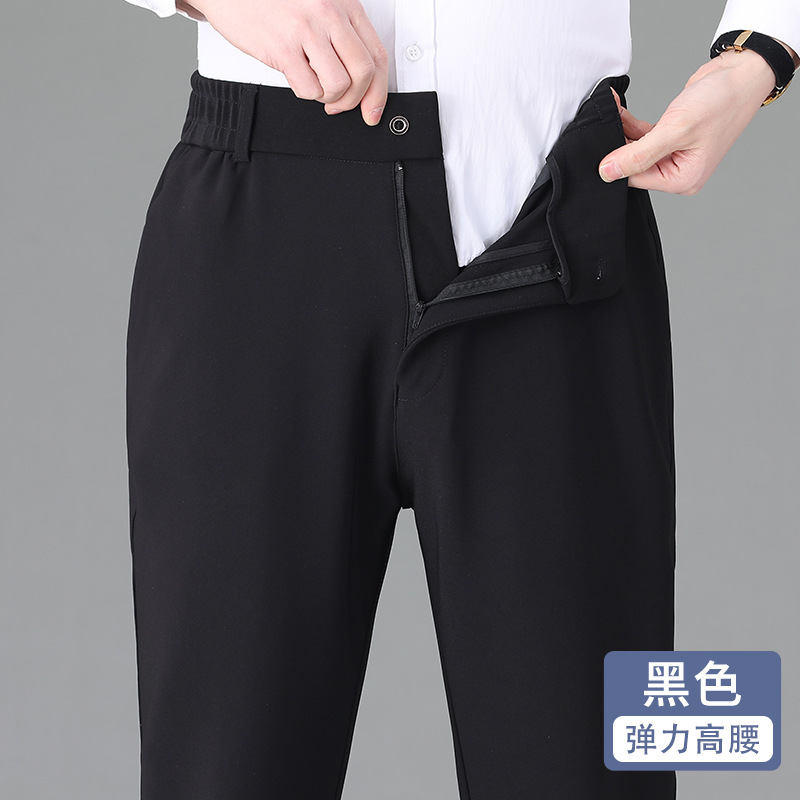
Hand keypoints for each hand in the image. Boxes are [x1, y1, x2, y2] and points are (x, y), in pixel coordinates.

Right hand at [190, 0, 387, 125]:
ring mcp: (307, 30)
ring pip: (339, 85)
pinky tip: (297, 79)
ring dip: (328, 97)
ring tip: (314, 85)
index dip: (379, 91)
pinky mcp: (283, 47)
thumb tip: (360, 79)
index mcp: (344, 4)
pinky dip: (306, 93)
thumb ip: (340, 35)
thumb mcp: (317, 6)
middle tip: (339, 104)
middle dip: (355, 99)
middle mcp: (329, 13)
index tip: (373, 110)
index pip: (377, 55)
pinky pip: (309, 88)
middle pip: (364, 73)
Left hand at [597, 47, 781, 193]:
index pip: (636, 180)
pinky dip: (630, 124)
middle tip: (602, 123)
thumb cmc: (721, 101)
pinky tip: (618, 110)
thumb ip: (639, 154)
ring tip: (609, 109)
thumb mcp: (676, 130)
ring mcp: (674, 155)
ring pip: (636, 150)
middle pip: (634, 166)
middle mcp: (678, 172)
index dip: (616, 164)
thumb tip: (607, 172)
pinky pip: (642, 137)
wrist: (741, 72)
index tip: (600, 144)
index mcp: (683, 180)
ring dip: (621, 132)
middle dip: (617, 145)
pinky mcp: (670, 138)